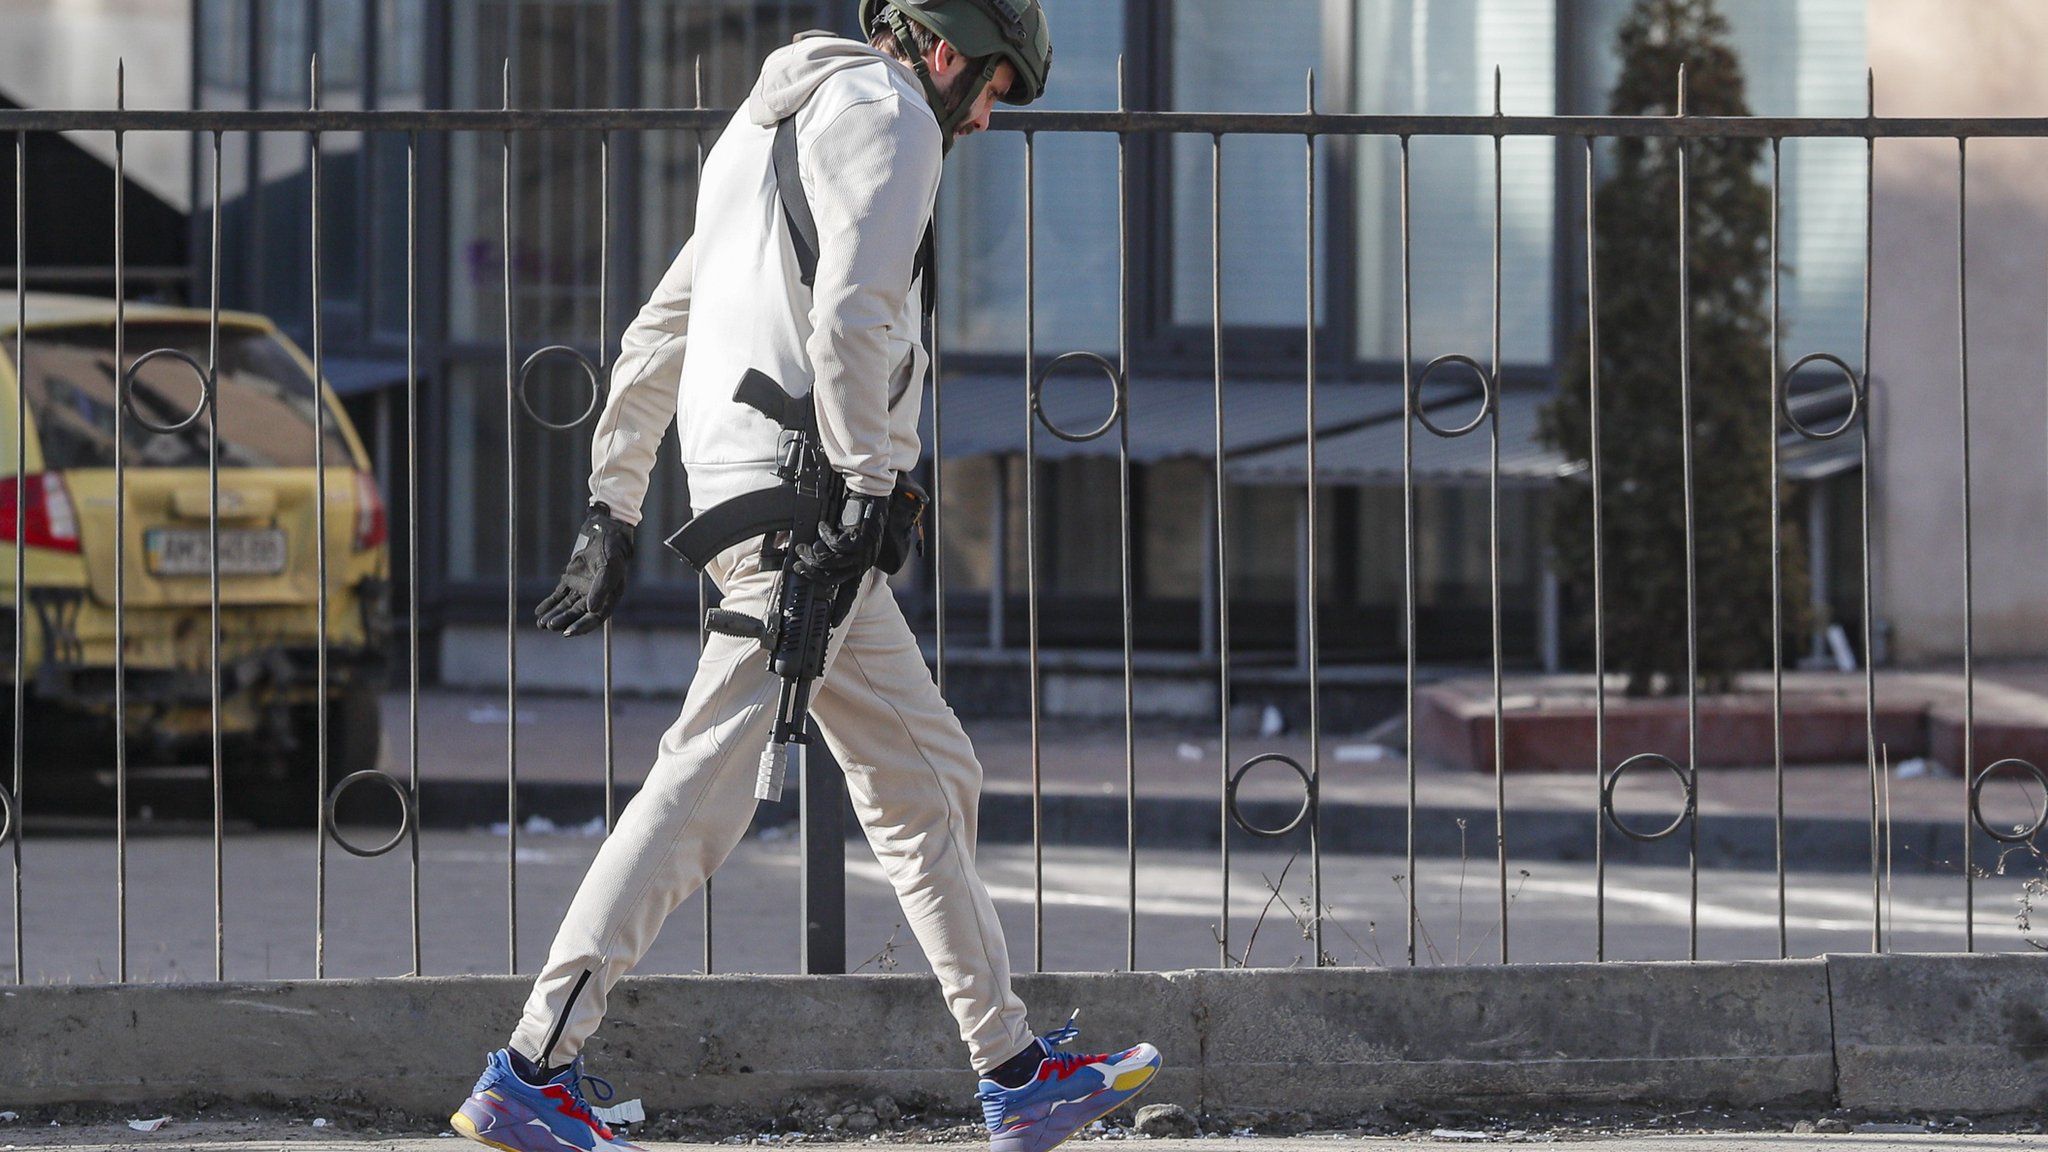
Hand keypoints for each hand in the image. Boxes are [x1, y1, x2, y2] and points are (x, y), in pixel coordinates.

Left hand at [536, 504, 634, 636]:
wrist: (605, 532)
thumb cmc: (611, 550)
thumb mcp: (609, 568)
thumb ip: (601, 588)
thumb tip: (592, 609)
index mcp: (609, 598)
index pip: (594, 618)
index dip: (581, 627)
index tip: (567, 632)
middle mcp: (595, 597)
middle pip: (577, 615)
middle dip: (563, 621)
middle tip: (549, 625)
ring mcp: (582, 589)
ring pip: (566, 607)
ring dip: (554, 615)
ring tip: (540, 624)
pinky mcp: (571, 580)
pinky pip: (558, 595)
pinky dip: (549, 604)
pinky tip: (539, 611)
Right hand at [789, 491, 886, 587]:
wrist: (872, 495)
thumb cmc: (857, 515)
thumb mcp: (842, 537)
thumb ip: (827, 549)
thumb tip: (803, 554)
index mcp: (861, 565)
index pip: (845, 586)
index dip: (827, 589)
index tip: (812, 585)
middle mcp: (864, 563)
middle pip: (834, 577)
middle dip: (812, 572)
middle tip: (798, 565)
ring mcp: (864, 552)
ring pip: (832, 562)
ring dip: (813, 555)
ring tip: (801, 548)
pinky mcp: (861, 540)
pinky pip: (836, 544)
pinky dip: (825, 536)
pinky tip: (821, 527)